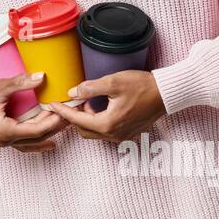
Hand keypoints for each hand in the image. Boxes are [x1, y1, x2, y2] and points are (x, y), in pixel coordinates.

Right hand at [0, 72, 69, 152]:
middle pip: (38, 138)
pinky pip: (25, 143)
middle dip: (55, 126)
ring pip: (32, 143)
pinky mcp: (3, 137)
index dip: (54, 120)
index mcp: (5, 131)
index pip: (37, 130)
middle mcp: (5, 140)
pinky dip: (38, 140)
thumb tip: (42, 77)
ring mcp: (3, 141)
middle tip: (71, 114)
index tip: (66, 110)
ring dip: (48, 133)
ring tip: (64, 124)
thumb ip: (20, 82)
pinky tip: (49, 139)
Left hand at [43, 70, 165, 142]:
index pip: (77, 119)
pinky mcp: (128, 133)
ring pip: (94, 132)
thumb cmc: (142, 86)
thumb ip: (90, 88)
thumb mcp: (113, 82)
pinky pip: (105, 131)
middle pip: (83, 130)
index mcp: (107, 124)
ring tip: (87, 102)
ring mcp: (122, 136)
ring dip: (86, 119)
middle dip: (74, 117)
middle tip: (71, 101)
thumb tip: (73, 92)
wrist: (167, 93)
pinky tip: (99, 107)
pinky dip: (97, 122)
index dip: (62, 111)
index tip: (51, 105)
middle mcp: (114, 135)